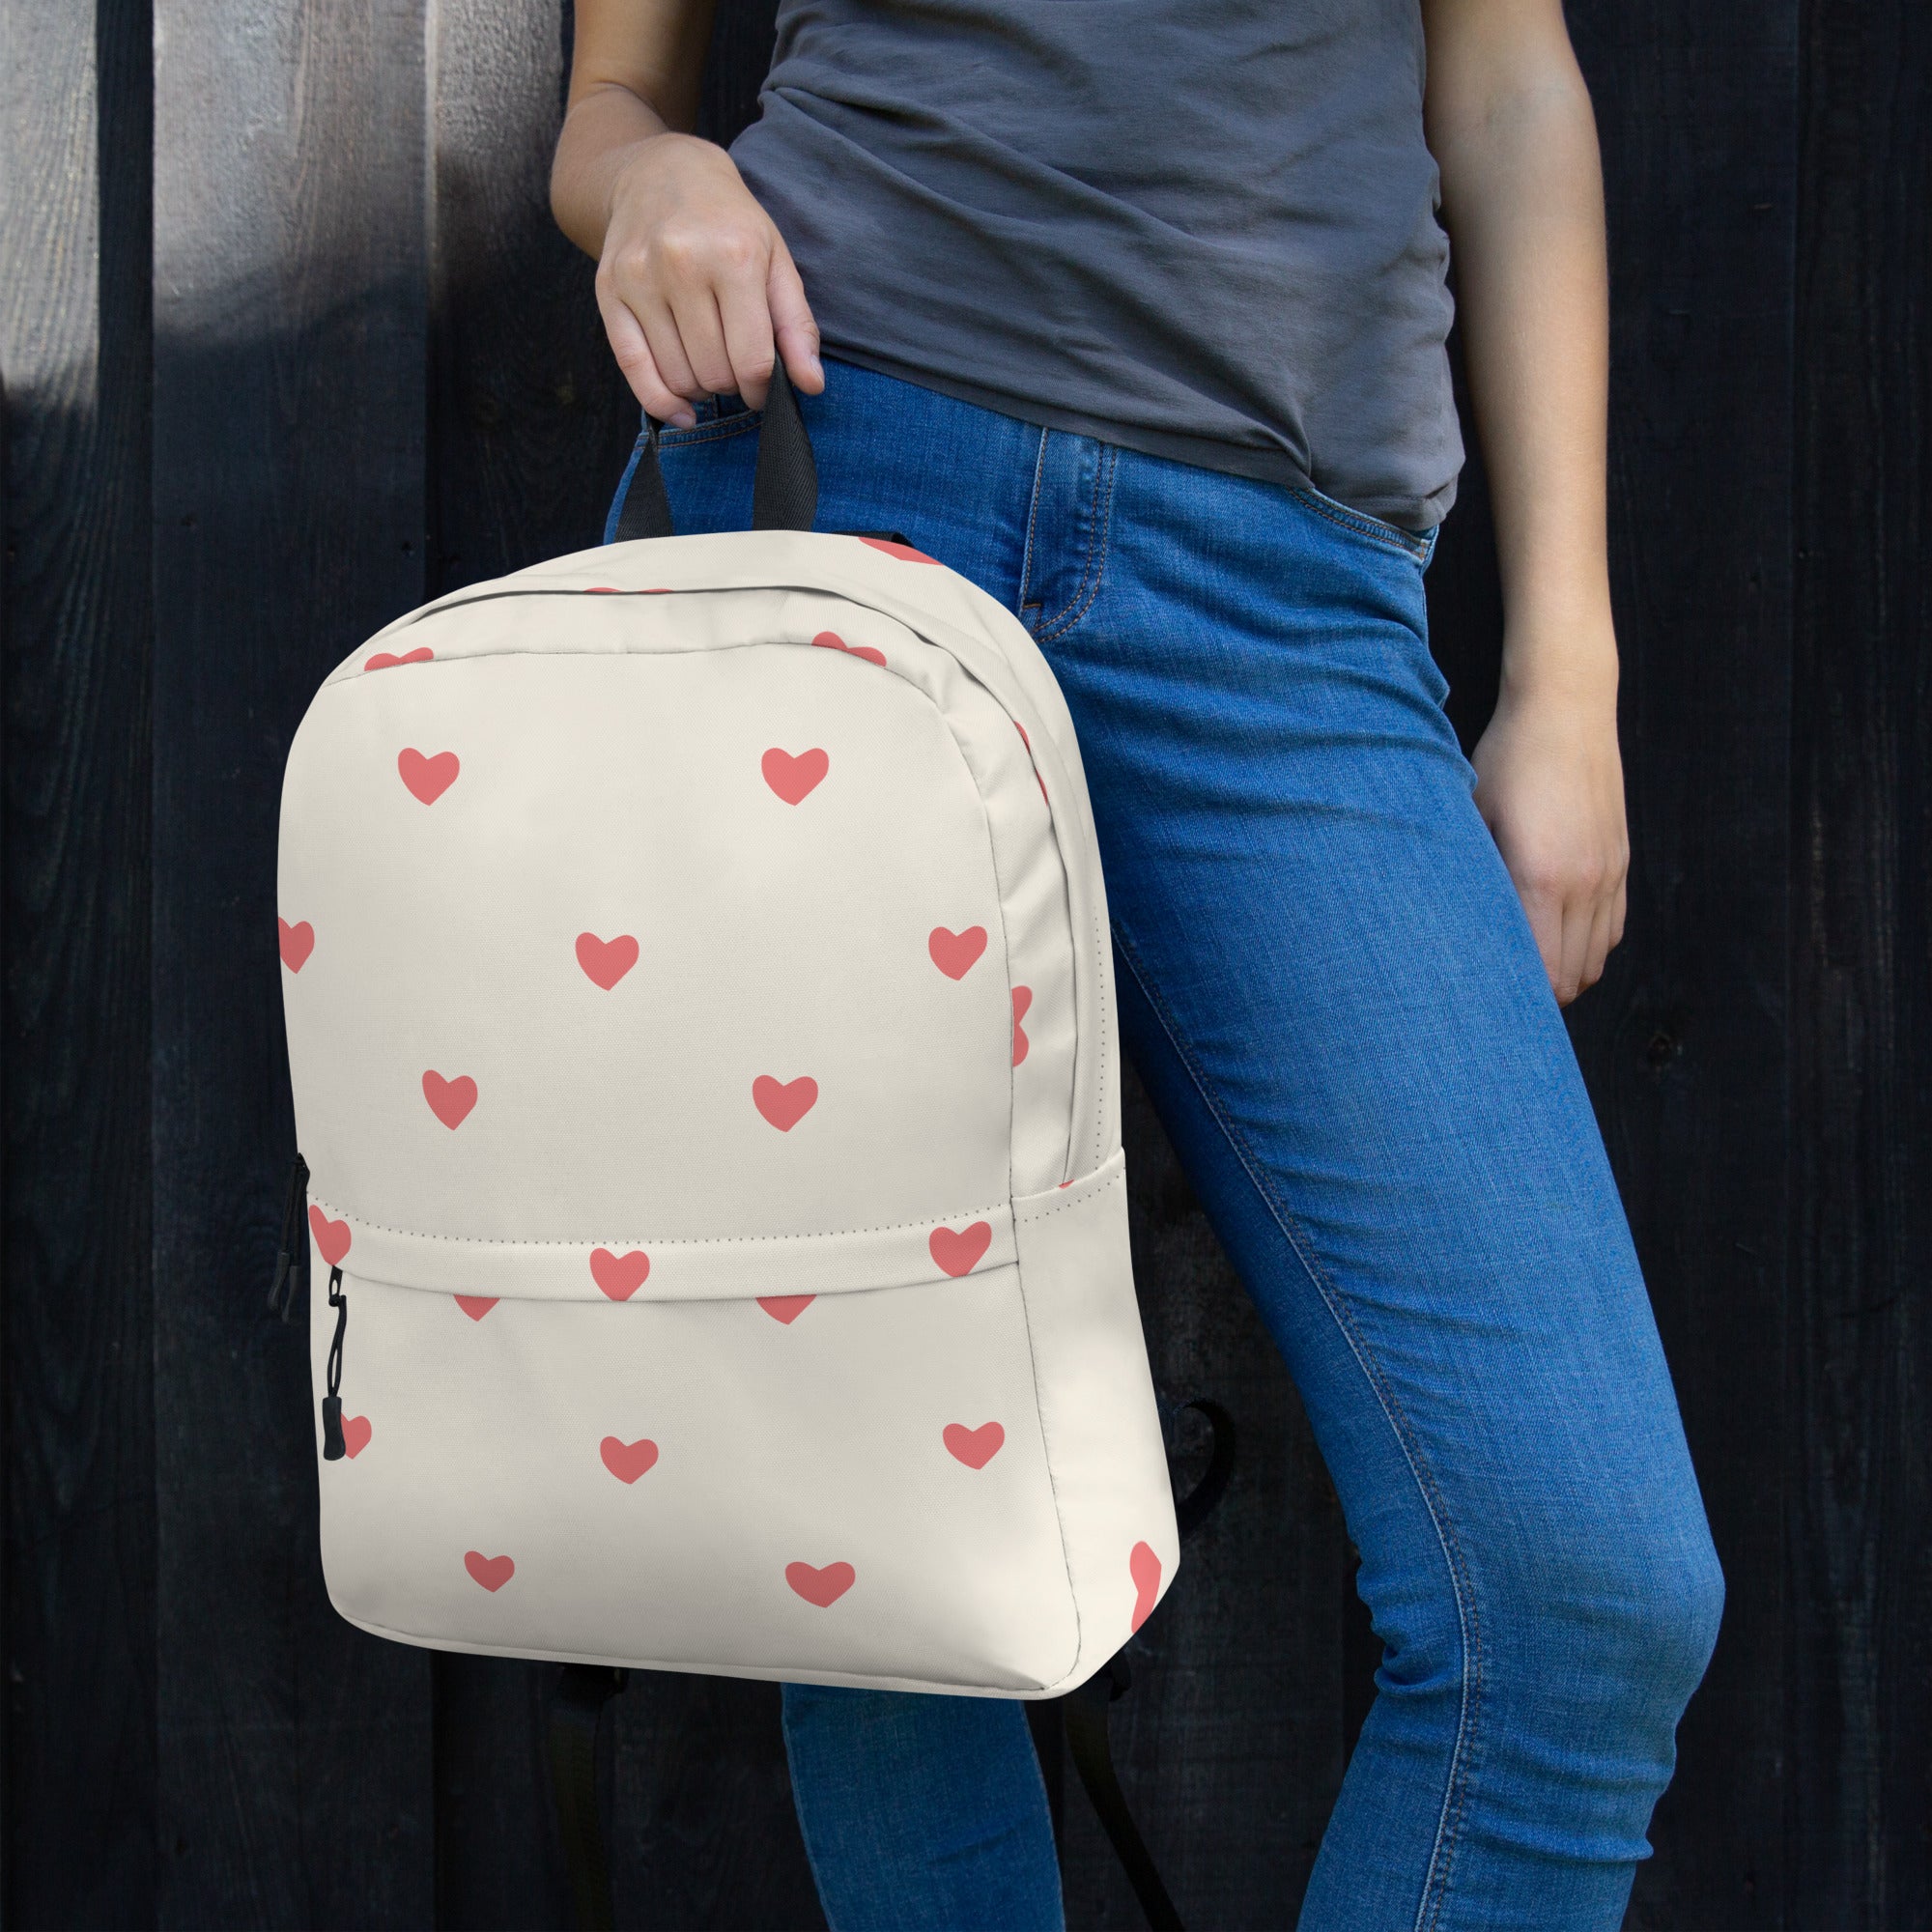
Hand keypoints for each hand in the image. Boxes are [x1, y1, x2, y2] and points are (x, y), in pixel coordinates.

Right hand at [594, 132, 822, 423]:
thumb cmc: (728, 223)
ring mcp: (640, 278)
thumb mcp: (775, 260)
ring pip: (678, 377)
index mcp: (734, 256)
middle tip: (734, 367)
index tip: (764, 388)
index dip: (763, 390)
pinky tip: (682, 411)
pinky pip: (633, 369)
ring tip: (709, 364)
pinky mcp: (608, 290)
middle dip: (732, 385)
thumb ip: (796, 325)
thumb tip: (811, 385)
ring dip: (700, 389)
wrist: (661, 173)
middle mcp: (682, 265)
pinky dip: (661, 402)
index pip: (752, 360)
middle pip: (715, 373)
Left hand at [1470, 658, 1628, 1005]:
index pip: (1542, 972)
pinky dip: (1587, 948)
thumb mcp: (1472, 815)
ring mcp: (1609, 873)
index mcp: (1540, 877)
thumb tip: (1450, 931)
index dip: (1518, 998)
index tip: (1486, 1002)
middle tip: (1498, 994)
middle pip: (1572, 978)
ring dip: (1564, 974)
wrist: (1566, 708)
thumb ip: (1472, 878)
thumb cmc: (1506, 759)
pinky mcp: (1622, 862)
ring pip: (1596, 960)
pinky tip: (1556, 938)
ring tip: (1525, 972)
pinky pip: (1613, 931)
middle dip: (1538, 997)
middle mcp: (1584, 882)